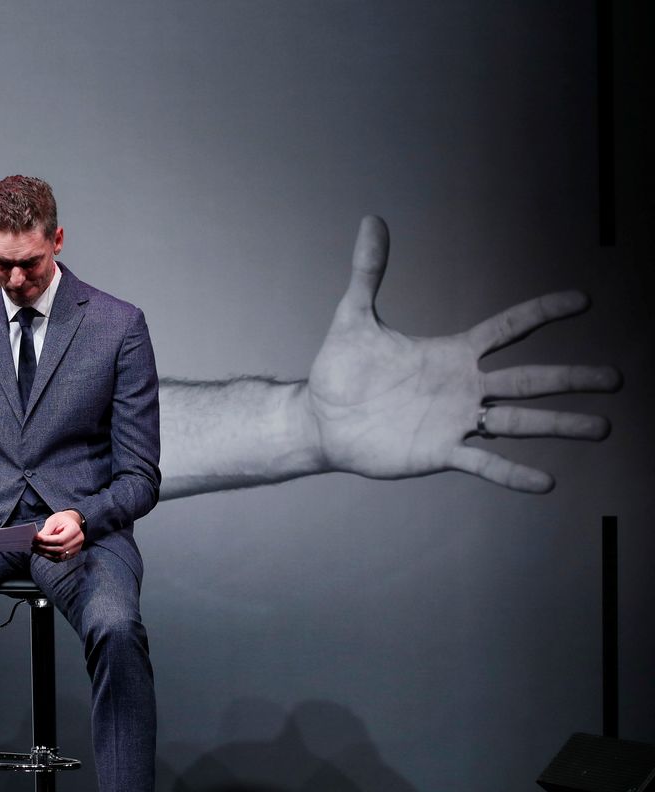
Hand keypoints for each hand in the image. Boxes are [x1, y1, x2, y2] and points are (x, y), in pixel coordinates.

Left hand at [33, 510, 84, 561]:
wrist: (71, 522)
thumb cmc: (62, 520)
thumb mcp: (54, 520)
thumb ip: (46, 530)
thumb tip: (37, 539)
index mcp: (75, 530)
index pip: (60, 539)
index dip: (46, 540)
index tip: (35, 538)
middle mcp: (78, 541)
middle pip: (59, 549)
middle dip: (44, 547)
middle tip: (33, 544)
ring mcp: (76, 549)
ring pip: (59, 556)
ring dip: (45, 554)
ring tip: (35, 548)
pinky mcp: (72, 554)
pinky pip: (59, 559)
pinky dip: (49, 556)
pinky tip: (41, 552)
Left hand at [307, 216, 621, 492]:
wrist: (320, 419)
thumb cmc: (340, 370)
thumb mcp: (354, 316)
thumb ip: (368, 271)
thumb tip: (370, 220)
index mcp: (451, 354)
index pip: (507, 329)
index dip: (543, 313)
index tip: (583, 300)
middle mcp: (463, 387)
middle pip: (528, 379)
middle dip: (571, 378)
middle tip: (615, 378)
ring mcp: (455, 421)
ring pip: (517, 421)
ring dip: (559, 424)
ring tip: (602, 427)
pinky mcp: (439, 452)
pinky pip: (483, 462)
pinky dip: (512, 472)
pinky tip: (546, 481)